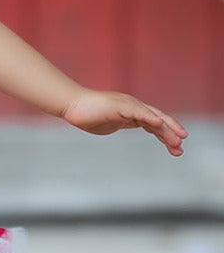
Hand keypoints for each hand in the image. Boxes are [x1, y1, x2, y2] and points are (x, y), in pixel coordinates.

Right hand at [61, 88, 187, 155]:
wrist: (72, 105)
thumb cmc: (87, 114)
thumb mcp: (110, 123)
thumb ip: (121, 123)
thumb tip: (128, 125)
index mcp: (132, 112)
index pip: (154, 123)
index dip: (166, 134)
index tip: (176, 147)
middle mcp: (134, 106)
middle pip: (158, 119)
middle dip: (171, 133)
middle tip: (180, 148)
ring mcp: (128, 105)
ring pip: (152, 117)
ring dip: (166, 129)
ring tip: (177, 141)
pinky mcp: (119, 105)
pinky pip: (138, 111)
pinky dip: (149, 117)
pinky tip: (158, 124)